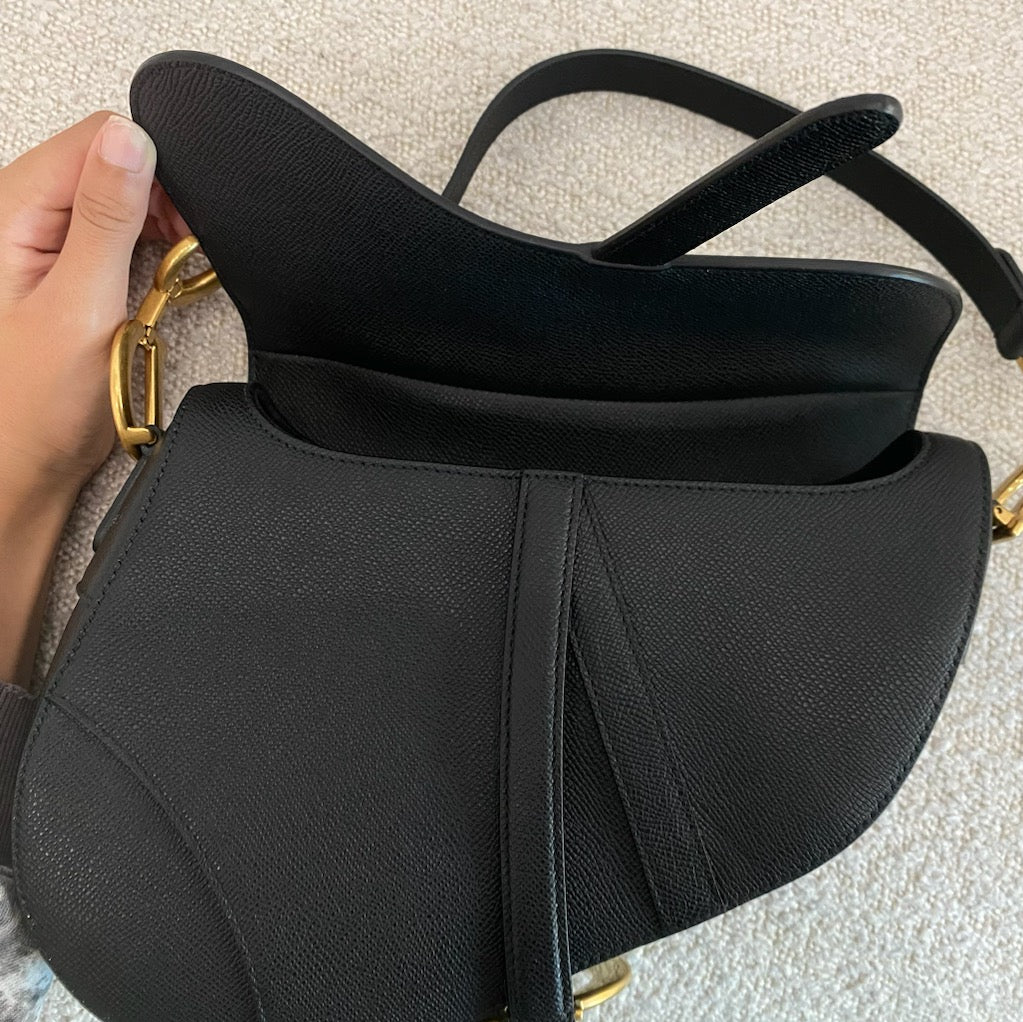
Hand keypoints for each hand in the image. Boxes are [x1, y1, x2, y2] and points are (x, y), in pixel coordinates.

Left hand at [0, 110, 190, 505]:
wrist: (22, 461)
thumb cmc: (35, 404)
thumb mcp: (81, 306)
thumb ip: (107, 219)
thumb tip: (132, 141)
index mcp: (9, 211)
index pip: (98, 139)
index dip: (154, 174)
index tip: (179, 229)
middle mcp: (15, 214)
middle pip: (105, 160)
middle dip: (156, 202)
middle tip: (175, 260)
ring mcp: (34, 239)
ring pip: (111, 193)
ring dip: (149, 229)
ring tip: (156, 278)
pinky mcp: (55, 264)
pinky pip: (106, 230)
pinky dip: (138, 251)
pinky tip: (144, 282)